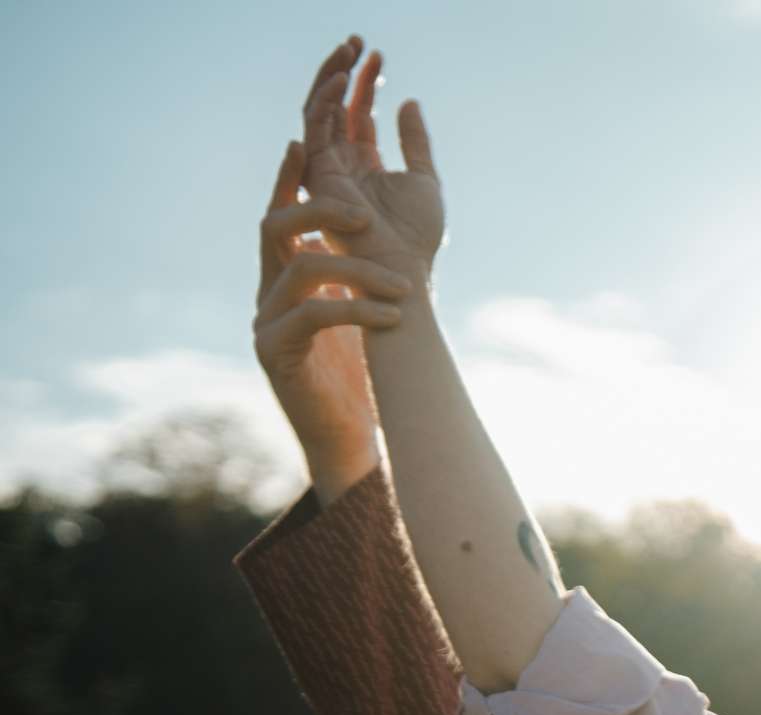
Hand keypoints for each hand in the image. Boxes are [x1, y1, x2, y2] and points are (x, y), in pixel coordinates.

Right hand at [253, 140, 413, 479]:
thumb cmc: (360, 374)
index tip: (302, 142)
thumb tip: (372, 232)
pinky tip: (391, 316)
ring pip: (301, 270)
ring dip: (357, 270)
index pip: (280, 217)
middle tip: (363, 216)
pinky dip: (356, 309)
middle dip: (318, 210)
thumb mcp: (359, 309)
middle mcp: (267, 293)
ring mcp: (266, 323)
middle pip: (274, 227)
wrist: (349, 438)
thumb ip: (355, 272)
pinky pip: (312, 316)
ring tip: (405, 286)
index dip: (286, 179)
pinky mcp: (276, 354)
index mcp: (284, 277)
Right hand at [301, 36, 443, 276]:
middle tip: (357, 40)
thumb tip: (409, 102)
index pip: (358, 115)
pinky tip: (342, 78)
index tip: (377, 55)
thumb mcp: (424, 180)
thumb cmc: (416, 240)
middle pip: (334, 108)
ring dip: (332, 78)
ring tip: (349, 49)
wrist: (402, 273)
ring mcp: (325, 172)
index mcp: (362, 167)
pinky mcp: (316, 179)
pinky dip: (325, 102)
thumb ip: (415, 142)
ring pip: (319, 113)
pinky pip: (314, 132)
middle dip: (342, 72)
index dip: (366, 83)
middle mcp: (339, 166)